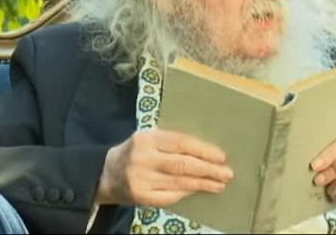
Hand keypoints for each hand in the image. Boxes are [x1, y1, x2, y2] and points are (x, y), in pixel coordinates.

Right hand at [96, 129, 233, 206]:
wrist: (107, 173)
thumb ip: (172, 141)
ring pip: (179, 183)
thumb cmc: (138, 151)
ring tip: (220, 184)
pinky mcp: (141, 197)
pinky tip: (200, 190)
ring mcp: (141, 179)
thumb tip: (207, 150)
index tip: (221, 156)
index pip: (181, 143)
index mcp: (147, 138)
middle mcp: (143, 158)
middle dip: (208, 170)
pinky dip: (188, 193)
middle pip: (182, 165)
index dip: (203, 150)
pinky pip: (170, 196)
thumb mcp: (150, 138)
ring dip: (203, 184)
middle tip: (227, 173)